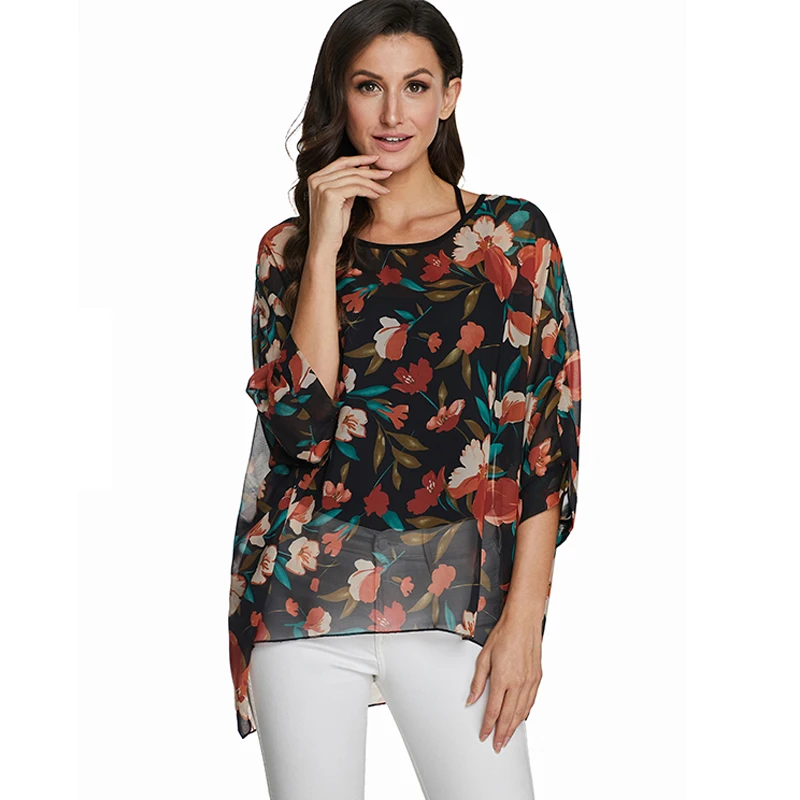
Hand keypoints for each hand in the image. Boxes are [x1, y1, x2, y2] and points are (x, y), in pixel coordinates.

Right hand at [306, 154, 392, 255]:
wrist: (324, 244)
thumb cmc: (333, 226)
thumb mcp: (342, 200)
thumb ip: (350, 184)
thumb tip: (364, 168)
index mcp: (315, 178)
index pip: (340, 162)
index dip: (359, 159)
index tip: (375, 159)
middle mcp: (316, 179)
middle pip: (349, 169)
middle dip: (371, 171)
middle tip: (387, 173)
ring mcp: (321, 186)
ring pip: (354, 178)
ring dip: (373, 183)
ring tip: (384, 189)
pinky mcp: (329, 194)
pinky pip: (356, 188)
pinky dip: (369, 190)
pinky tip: (376, 195)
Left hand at [466, 614, 542, 751]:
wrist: (523, 622)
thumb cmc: (504, 635)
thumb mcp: (484, 657)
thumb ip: (478, 681)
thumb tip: (471, 699)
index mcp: (503, 679)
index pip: (493, 710)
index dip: (487, 726)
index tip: (484, 735)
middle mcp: (518, 683)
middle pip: (509, 716)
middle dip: (502, 733)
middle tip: (497, 745)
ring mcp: (530, 681)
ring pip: (522, 712)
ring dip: (514, 727)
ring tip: (508, 737)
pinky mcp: (537, 678)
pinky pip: (531, 701)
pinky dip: (525, 713)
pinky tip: (521, 718)